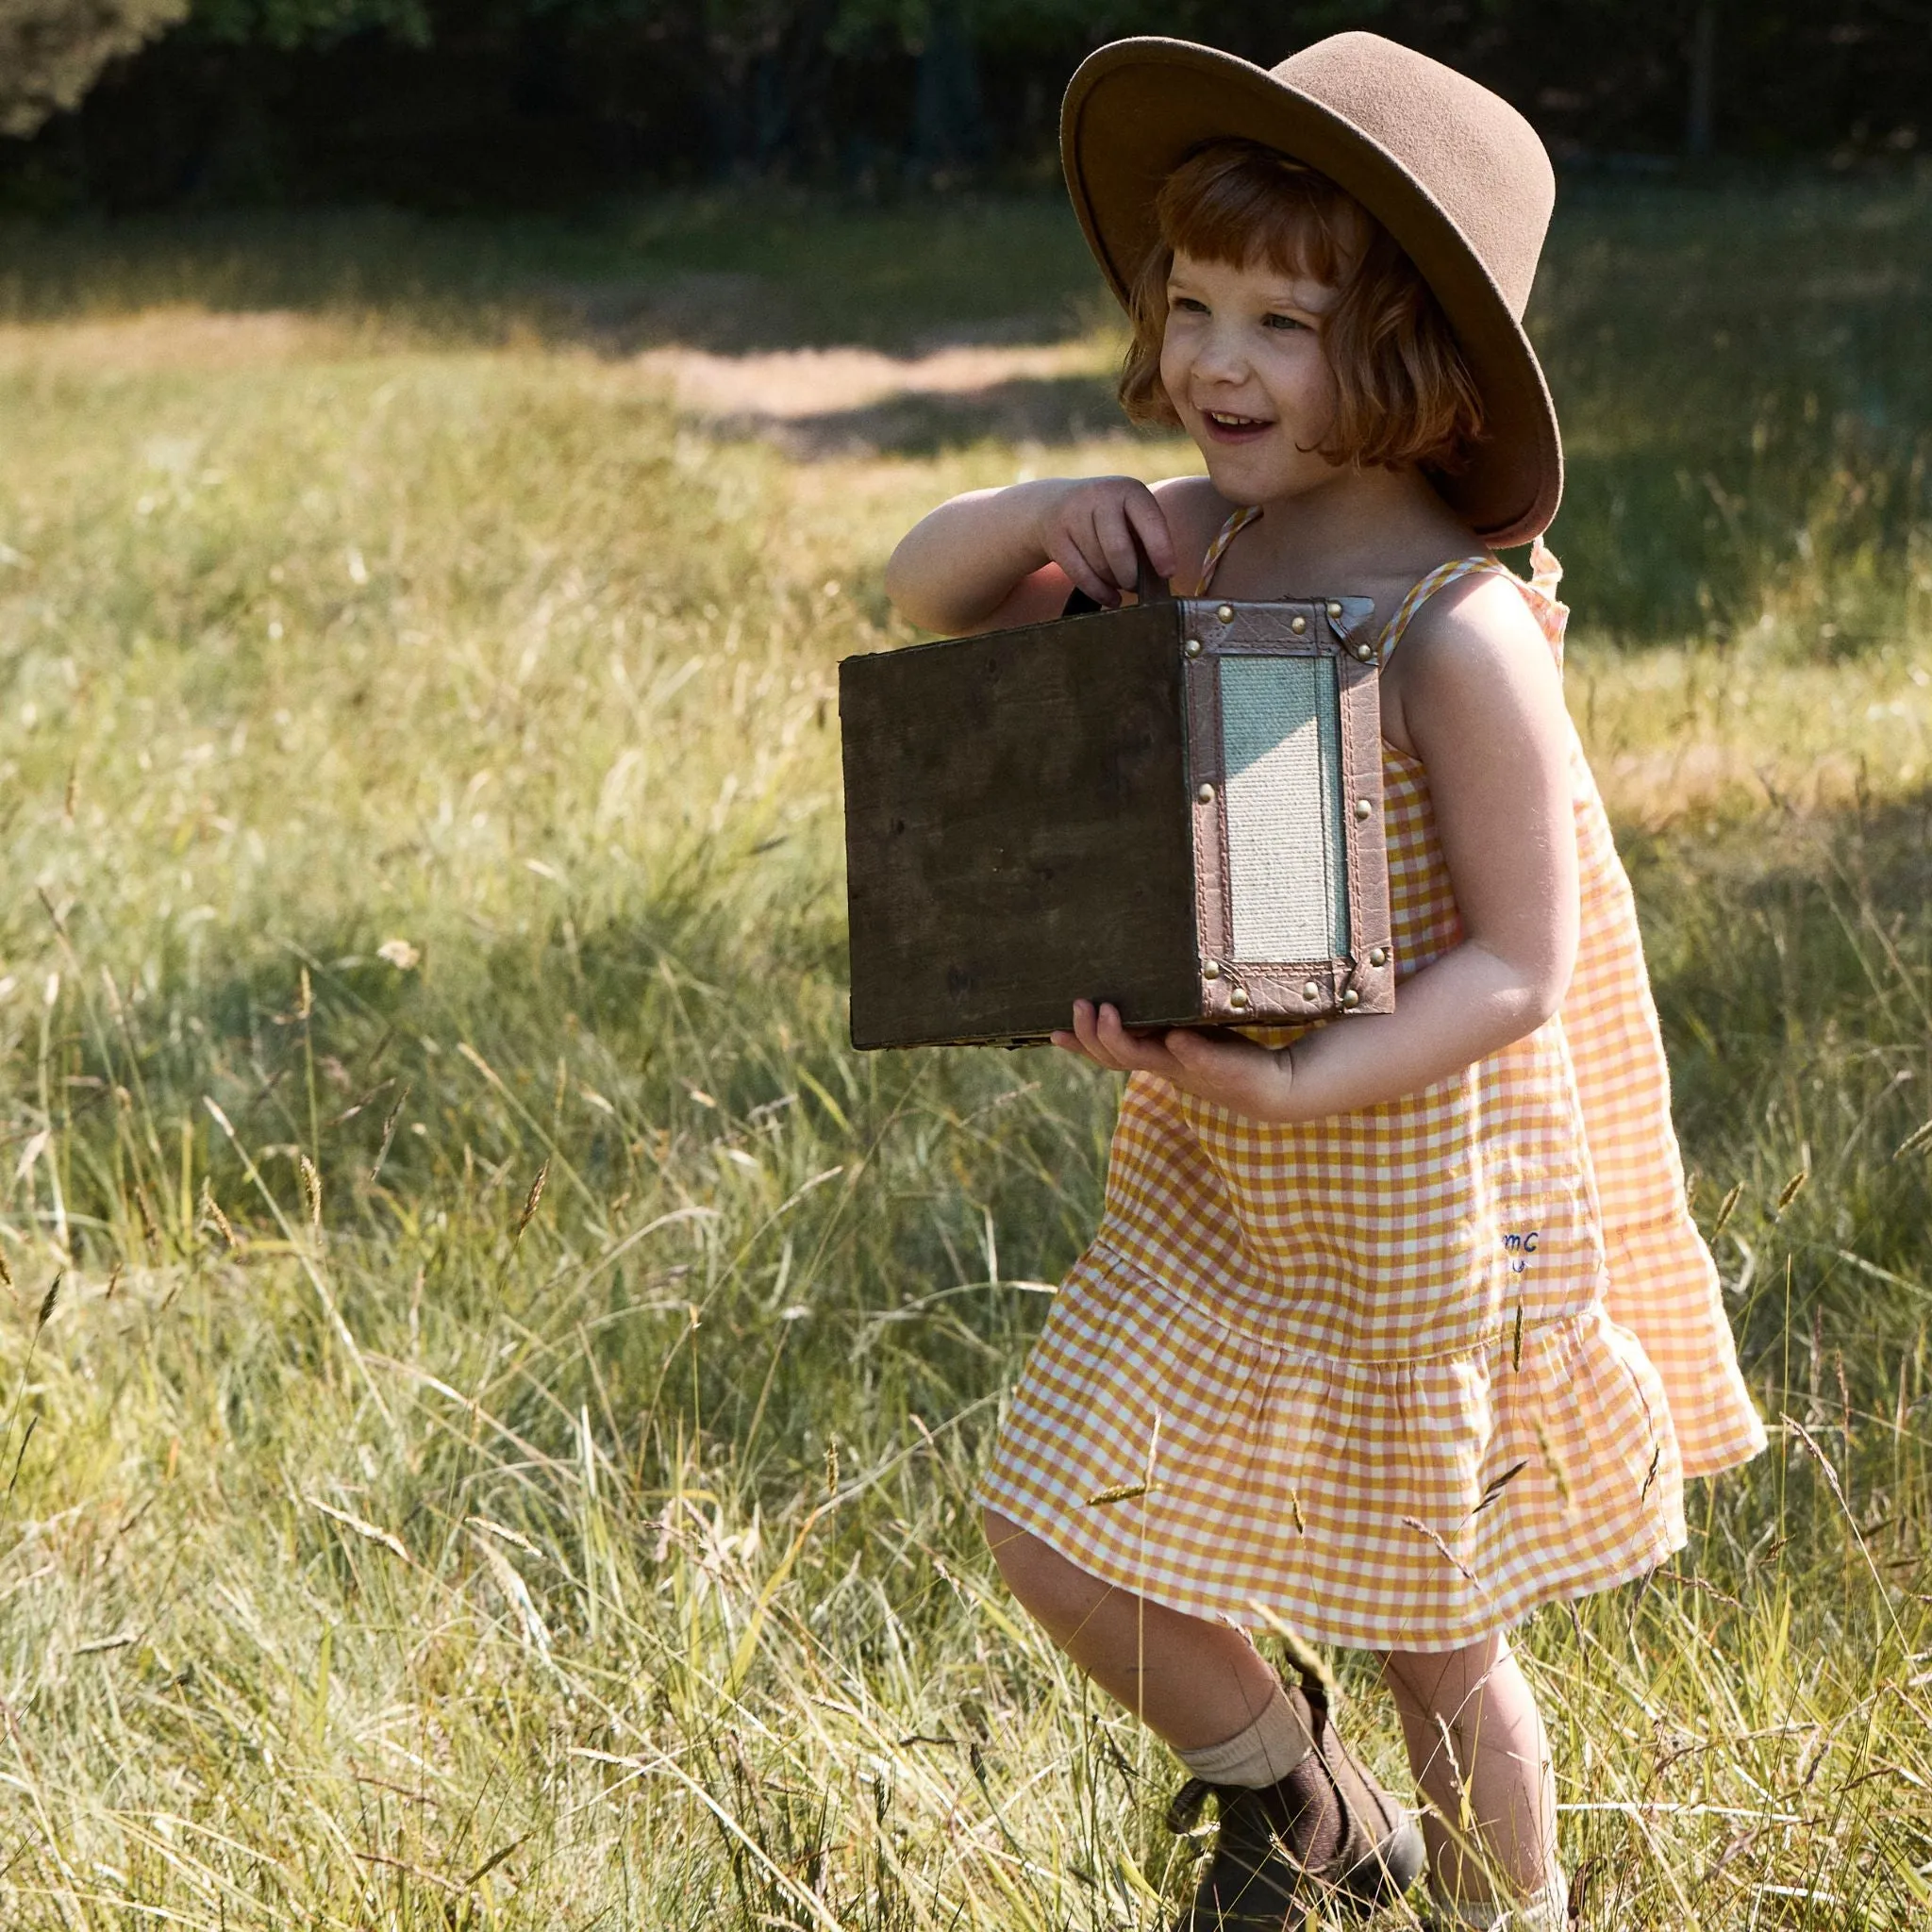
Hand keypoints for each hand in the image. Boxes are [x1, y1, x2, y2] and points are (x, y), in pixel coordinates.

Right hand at [1032, 478, 1175, 607]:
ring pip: (1099, 564)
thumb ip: (1147, 537)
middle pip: (1118, 548)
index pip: (1149, 521)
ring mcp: (1074, 515)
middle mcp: (1100, 497)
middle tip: (1137, 586)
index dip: (1160, 550)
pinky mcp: (1056, 537)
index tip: (1168, 573)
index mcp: (1128, 490)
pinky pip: (1081, 575)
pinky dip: (1099, 592)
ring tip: (1121, 583)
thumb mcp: (1129, 513)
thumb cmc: (1108, 518)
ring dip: (1114, 582)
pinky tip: (1111, 598)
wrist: (1053, 505)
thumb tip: (1161, 576)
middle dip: (1131, 575)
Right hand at [1051, 1000, 1295, 1120]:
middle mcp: (1167, 1066)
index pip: (1107, 1054)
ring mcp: (1192, 1067)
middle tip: (1080, 1004)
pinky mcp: (1224, 1068)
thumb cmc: (1227, 1052)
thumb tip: (1136, 987)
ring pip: (1146, 1060)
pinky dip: (1189, 1051)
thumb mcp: (1188, 1029)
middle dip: (1092, 1034)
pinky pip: (1203, 1060)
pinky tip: (1176, 1038)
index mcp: (1155, 1057)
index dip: (1079, 1044)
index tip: (1051, 1032)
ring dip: (1124, 1039)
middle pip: (1116, 1058)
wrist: (1274, 1084)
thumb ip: (1163, 1017)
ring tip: (1111, 1013)